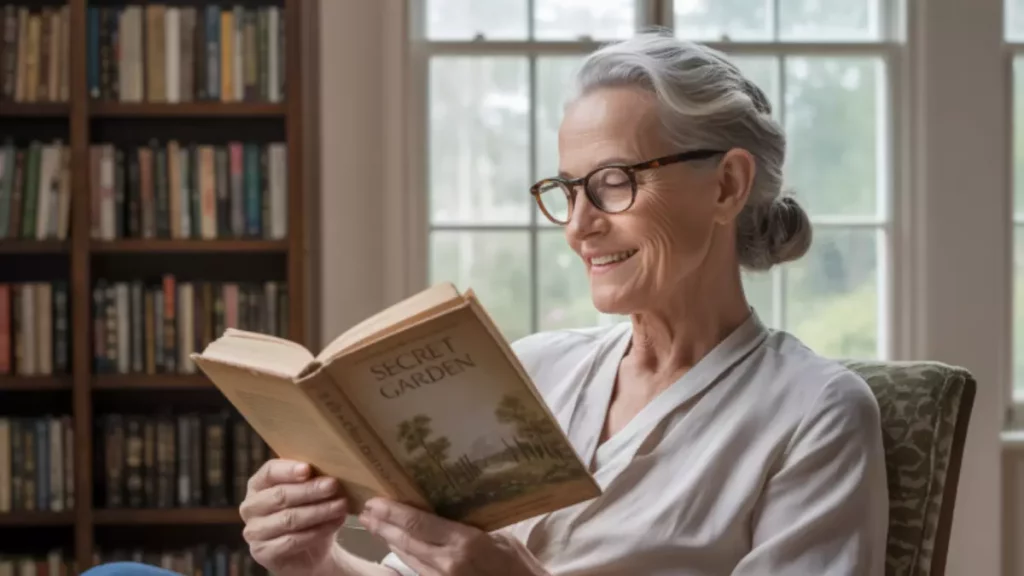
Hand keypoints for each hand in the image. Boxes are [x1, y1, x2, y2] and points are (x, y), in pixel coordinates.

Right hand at [240, 459, 348, 575]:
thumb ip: (312, 479)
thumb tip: (329, 468)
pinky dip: (317, 531)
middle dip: (310, 490)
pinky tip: (335, 523)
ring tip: (341, 505)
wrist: (313, 553)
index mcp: (258, 484)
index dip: (288, 470)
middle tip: (333, 485)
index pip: (269, 472)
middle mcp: (251, 507)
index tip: (308, 469)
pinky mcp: (263, 553)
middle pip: (280, 495)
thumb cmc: (310, 513)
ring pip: (288, 519)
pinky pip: (292, 541)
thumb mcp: (311, 493)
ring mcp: (254, 532)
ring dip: (318, 511)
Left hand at [358, 498, 548, 575]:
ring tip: (374, 524)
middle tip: (365, 510)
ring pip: (407, 556)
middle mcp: (448, 562)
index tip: (375, 500)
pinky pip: (417, 570)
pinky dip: (404, 556)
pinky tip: (396, 546)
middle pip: (406, 540)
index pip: (419, 523)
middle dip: (382, 525)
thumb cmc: (520, 566)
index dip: (393, 512)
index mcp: (465, 542)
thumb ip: (471, 528)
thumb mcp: (500, 537)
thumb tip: (448, 511)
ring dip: (388, 540)